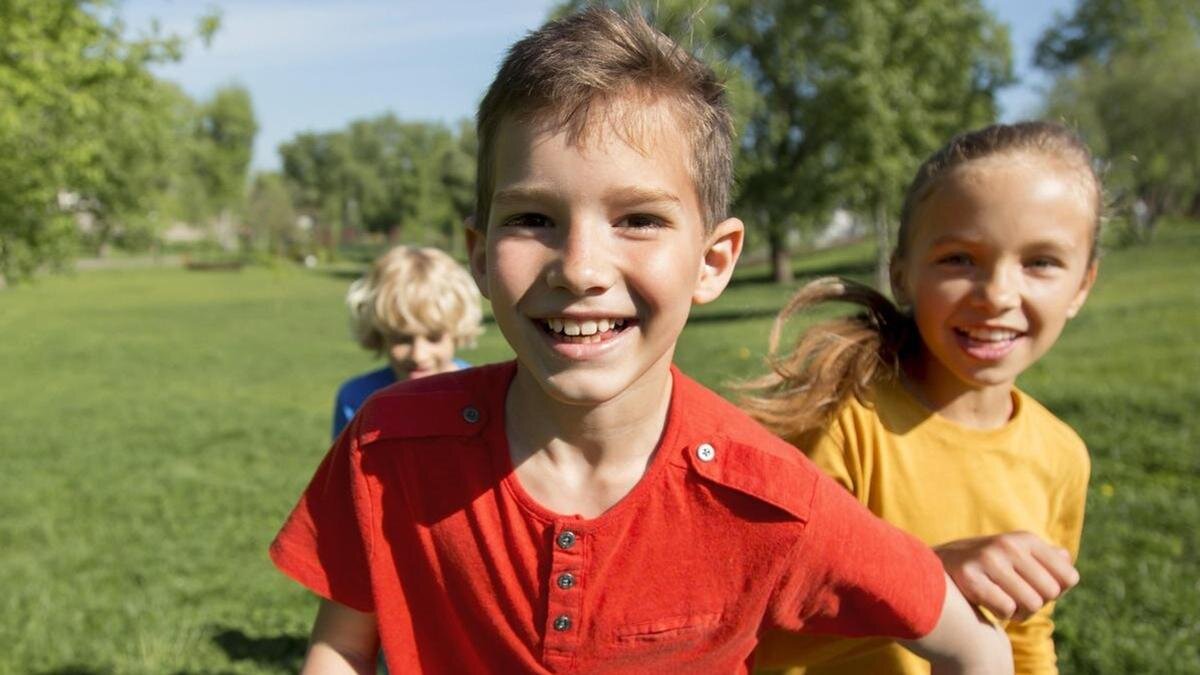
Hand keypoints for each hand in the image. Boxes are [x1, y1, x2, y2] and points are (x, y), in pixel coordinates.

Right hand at [935, 532, 1078, 621]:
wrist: (935, 567)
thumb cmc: (985, 566)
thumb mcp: (1016, 554)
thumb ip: (1046, 559)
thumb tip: (1068, 564)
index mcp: (1025, 539)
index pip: (1069, 577)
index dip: (1057, 590)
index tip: (1036, 589)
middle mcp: (1009, 545)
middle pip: (1051, 593)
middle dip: (1038, 603)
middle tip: (1018, 599)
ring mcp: (988, 559)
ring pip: (1031, 604)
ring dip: (1020, 613)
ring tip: (1005, 604)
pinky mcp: (970, 577)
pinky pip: (1006, 609)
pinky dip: (1001, 614)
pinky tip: (988, 604)